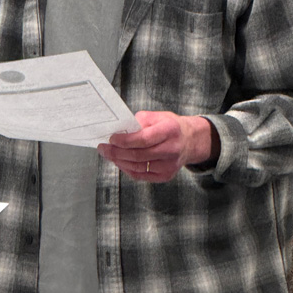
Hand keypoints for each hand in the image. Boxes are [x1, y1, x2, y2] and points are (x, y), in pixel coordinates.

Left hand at [97, 111, 219, 181]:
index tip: (111, 138)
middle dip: (117, 152)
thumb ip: (139, 122)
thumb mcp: (157, 116)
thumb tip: (119, 130)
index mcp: (170, 130)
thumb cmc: (170, 127)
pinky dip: (127, 169)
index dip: (125, 141)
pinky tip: (120, 162)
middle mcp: (172, 149)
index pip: (144, 139)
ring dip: (119, 161)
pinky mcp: (166, 176)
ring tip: (108, 154)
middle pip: (138, 155)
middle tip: (103, 148)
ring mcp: (170, 165)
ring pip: (138, 167)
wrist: (189, 141)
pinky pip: (141, 175)